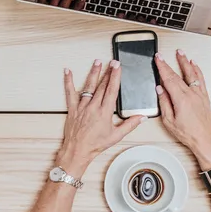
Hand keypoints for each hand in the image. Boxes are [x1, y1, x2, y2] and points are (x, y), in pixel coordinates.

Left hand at [56, 60, 142, 174]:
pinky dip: (68, 82)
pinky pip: (70, 93)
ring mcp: (82, 107)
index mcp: (104, 112)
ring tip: (97, 62)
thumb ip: (130, 125)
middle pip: (102, 86)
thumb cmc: (96, 144)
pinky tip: (68, 72)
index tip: (118, 67)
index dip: (115, 77)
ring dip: (93, 73)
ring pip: (88, 86)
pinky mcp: (73, 108)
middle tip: (112, 61)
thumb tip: (142, 117)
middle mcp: (93, 107)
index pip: (111, 91)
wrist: (78, 150)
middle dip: (108, 72)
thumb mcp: (116, 136)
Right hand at [154, 50, 210, 169]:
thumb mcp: (169, 121)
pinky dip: (197, 71)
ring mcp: (199, 95)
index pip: (169, 79)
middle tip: (163, 55)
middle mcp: (191, 94)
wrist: (203, 139)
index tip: (158, 59)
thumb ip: (164, 103)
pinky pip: (201, 80)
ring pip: (192, 74)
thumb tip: (160, 89)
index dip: (162, 67)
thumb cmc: (187, 133)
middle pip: (178, 75)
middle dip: (169, 64)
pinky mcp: (204, 97)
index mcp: (181, 99)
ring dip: (185, 62)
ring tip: (181, 53)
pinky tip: (194, 65)